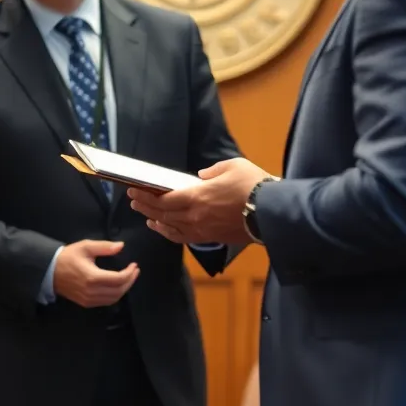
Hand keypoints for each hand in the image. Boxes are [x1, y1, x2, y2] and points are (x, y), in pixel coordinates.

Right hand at [53, 240, 138, 308]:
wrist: (49, 271)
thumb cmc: (68, 257)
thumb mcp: (85, 246)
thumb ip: (104, 246)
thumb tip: (121, 246)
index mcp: (92, 277)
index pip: (118, 279)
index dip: (130, 273)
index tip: (134, 265)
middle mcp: (92, 291)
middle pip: (119, 291)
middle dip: (130, 281)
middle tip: (134, 271)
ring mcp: (89, 299)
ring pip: (113, 299)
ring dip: (124, 289)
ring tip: (128, 278)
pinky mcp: (86, 303)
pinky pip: (105, 302)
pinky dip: (115, 295)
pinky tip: (117, 286)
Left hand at [128, 158, 270, 245]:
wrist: (272, 213)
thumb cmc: (254, 185)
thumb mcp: (233, 166)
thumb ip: (212, 171)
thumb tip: (200, 178)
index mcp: (197, 197)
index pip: (163, 199)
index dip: (146, 196)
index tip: (133, 191)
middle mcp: (195, 216)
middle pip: (163, 214)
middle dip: (146, 207)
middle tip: (134, 201)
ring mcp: (203, 230)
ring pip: (171, 228)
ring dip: (156, 221)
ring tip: (145, 216)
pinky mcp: (212, 238)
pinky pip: (184, 238)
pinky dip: (170, 233)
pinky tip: (165, 229)